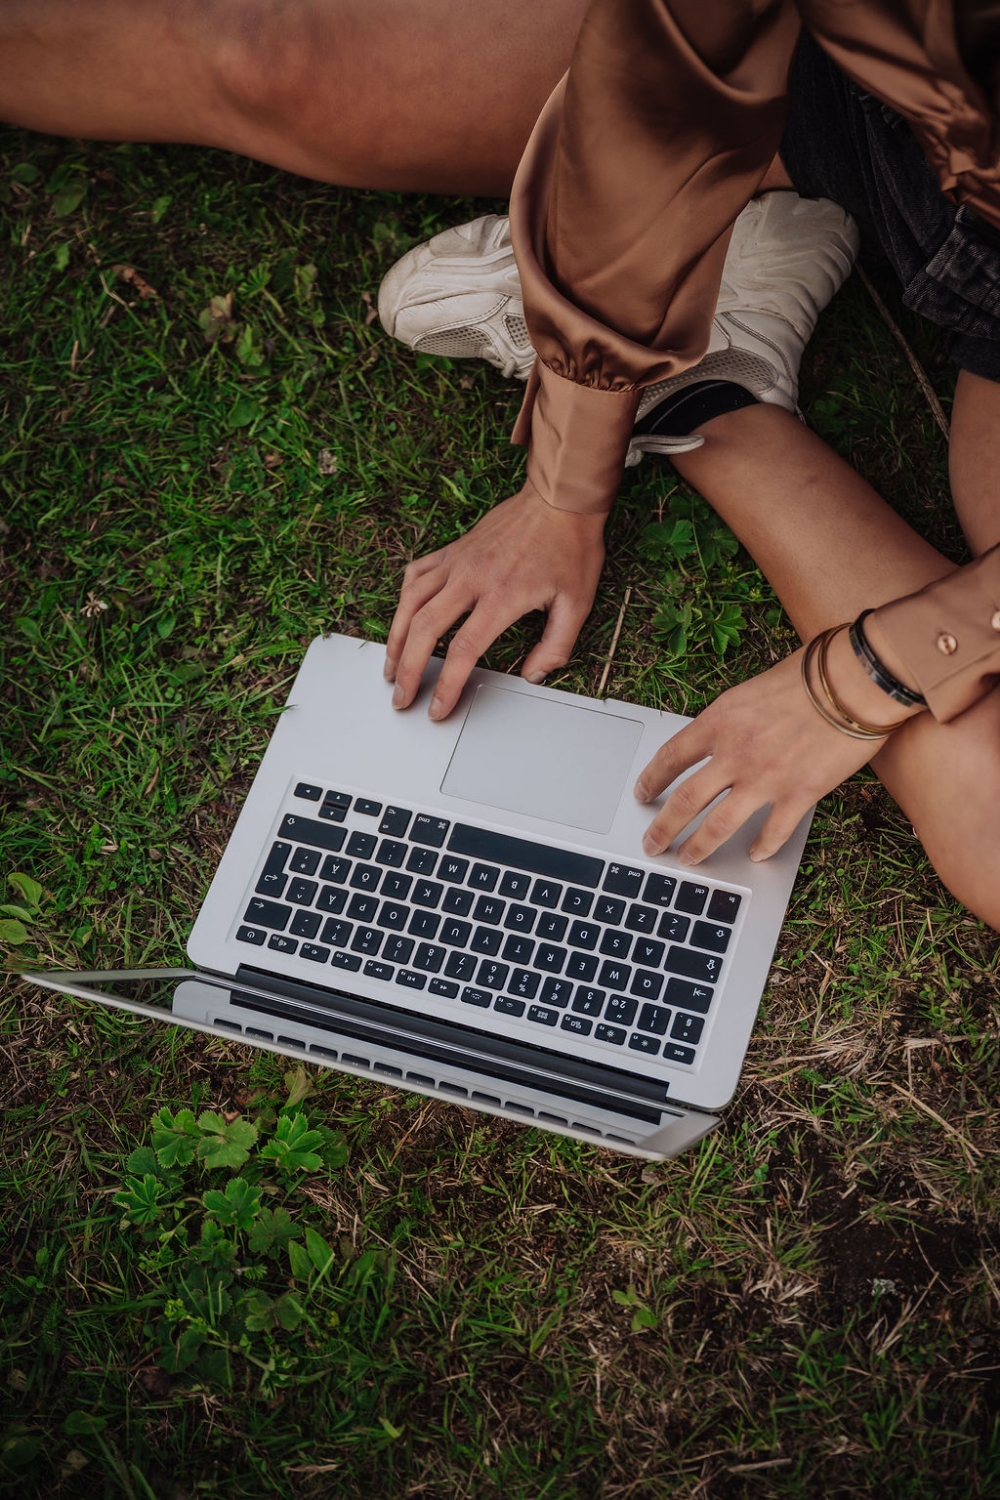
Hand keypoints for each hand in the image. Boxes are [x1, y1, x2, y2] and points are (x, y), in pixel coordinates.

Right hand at [384, 483, 605, 719]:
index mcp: (502, 596)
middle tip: (402, 697)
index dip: (446, 685)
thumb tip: (534, 675)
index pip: (463, 651)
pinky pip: (416, 574)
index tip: (438, 708)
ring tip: (389, 667)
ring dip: (395, 639)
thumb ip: (556, 646)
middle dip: (408, 670)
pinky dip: (404, 599)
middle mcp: (471, 578)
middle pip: (425, 630)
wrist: (559, 498)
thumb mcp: (578, 603)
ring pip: (410, 603)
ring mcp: (457, 562)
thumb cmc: (570, 547)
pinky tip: (402, 618)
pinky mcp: (453, 549)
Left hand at [634, 637, 919, 864]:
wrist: (855, 680)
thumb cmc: (809, 675)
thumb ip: (728, 721)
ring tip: (688, 860)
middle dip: (662, 829)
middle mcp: (734, 754)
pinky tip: (755, 856)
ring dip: (698, 848)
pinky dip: (762, 848)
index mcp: (718, 723)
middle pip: (684, 802)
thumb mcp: (749, 691)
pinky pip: (773, 833)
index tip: (642, 795)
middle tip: (651, 845)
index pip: (669, 758)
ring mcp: (765, 778)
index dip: (650, 780)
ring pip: (718, 826)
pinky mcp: (800, 794)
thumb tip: (714, 742)